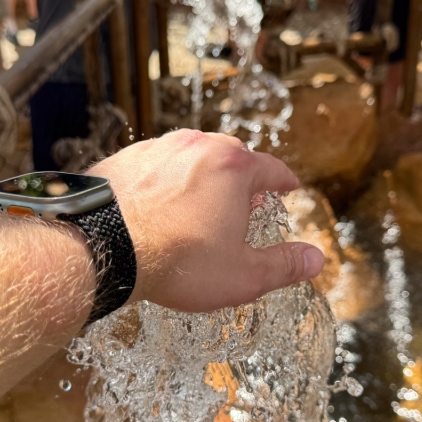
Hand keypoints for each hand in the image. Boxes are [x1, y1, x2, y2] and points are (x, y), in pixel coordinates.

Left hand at [88, 130, 324, 311]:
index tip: (288, 186)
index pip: (272, 169)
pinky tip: (159, 207)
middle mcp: (198, 147)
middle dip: (242, 178)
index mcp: (234, 168)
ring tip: (199, 205)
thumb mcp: (243, 274)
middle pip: (232, 156)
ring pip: (191, 157)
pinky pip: (155, 166)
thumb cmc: (178, 261)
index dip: (283, 181)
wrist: (104, 249)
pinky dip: (164, 181)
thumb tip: (316, 260)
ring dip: (201, 177)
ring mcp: (158, 149)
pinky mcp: (124, 159)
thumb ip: (284, 265)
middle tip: (244, 202)